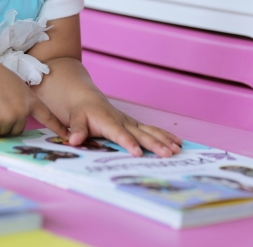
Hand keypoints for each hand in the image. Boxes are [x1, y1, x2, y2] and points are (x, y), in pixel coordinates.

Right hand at [0, 52, 67, 139]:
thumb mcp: (12, 85)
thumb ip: (19, 101)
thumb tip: (17, 120)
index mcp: (29, 99)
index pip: (47, 116)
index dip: (57, 127)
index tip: (68, 136)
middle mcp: (22, 110)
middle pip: (17, 129)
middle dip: (6, 123)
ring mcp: (9, 117)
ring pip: (3, 133)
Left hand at [66, 92, 181, 157]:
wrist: (86, 98)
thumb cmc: (81, 111)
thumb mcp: (75, 119)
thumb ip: (77, 130)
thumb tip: (73, 141)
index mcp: (108, 122)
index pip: (120, 134)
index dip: (129, 143)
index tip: (138, 153)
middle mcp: (123, 122)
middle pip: (141, 134)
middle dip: (155, 144)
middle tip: (168, 154)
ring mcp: (131, 122)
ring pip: (150, 131)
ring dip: (164, 140)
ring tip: (178, 150)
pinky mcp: (135, 124)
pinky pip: (152, 130)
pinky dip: (165, 135)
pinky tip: (178, 142)